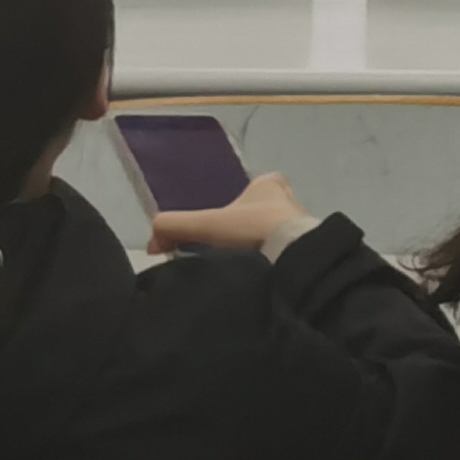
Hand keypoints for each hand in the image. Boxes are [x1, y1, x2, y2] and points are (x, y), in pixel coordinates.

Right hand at [149, 171, 316, 256]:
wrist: (293, 258)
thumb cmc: (252, 229)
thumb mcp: (204, 224)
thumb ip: (173, 226)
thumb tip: (152, 242)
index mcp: (269, 184)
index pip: (251, 188)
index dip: (233, 205)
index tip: (218, 227)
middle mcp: (289, 200)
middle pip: (260, 213)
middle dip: (243, 229)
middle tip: (225, 249)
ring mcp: (302, 225)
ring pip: (274, 234)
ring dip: (258, 248)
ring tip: (239, 265)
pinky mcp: (306, 250)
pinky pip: (283, 253)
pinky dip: (270, 262)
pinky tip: (256, 275)